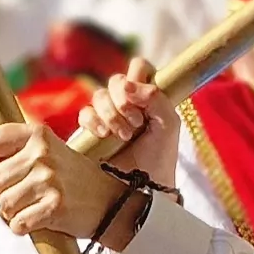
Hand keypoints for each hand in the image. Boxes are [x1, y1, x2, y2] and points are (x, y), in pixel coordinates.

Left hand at [0, 119, 130, 243]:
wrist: (111, 203)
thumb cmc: (72, 180)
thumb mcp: (48, 155)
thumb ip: (14, 160)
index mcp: (39, 135)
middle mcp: (42, 154)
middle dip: (2, 194)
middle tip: (24, 197)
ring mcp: (48, 180)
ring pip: (3, 205)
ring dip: (12, 213)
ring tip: (32, 209)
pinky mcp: (54, 206)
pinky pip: (17, 224)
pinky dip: (23, 228)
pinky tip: (39, 221)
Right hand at [75, 64, 175, 180]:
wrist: (144, 187)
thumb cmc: (160, 156)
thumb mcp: (169, 124)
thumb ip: (155, 97)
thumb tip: (127, 85)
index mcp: (148, 96)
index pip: (139, 67)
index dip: (138, 76)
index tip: (142, 96)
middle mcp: (128, 102)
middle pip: (116, 80)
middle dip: (124, 100)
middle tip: (136, 122)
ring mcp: (108, 115)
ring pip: (98, 95)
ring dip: (112, 114)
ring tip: (124, 136)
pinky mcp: (91, 130)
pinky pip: (85, 114)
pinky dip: (94, 122)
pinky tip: (104, 135)